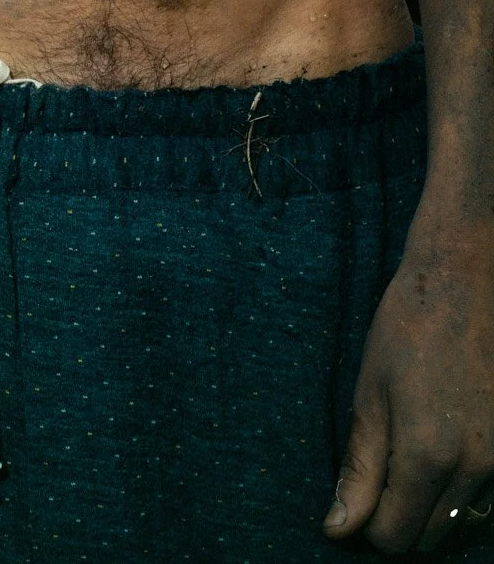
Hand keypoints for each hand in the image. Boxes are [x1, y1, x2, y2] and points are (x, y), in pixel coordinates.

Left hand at [324, 215, 493, 553]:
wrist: (466, 279)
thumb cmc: (409, 327)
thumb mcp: (370, 393)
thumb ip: (360, 467)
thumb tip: (338, 529)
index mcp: (428, 455)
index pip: (394, 536)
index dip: (366, 530)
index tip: (353, 506)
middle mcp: (476, 469)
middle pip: (431, 538)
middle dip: (399, 525)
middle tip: (376, 489)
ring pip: (466, 525)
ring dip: (434, 514)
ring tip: (406, 474)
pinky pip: (491, 501)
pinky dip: (465, 498)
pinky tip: (441, 464)